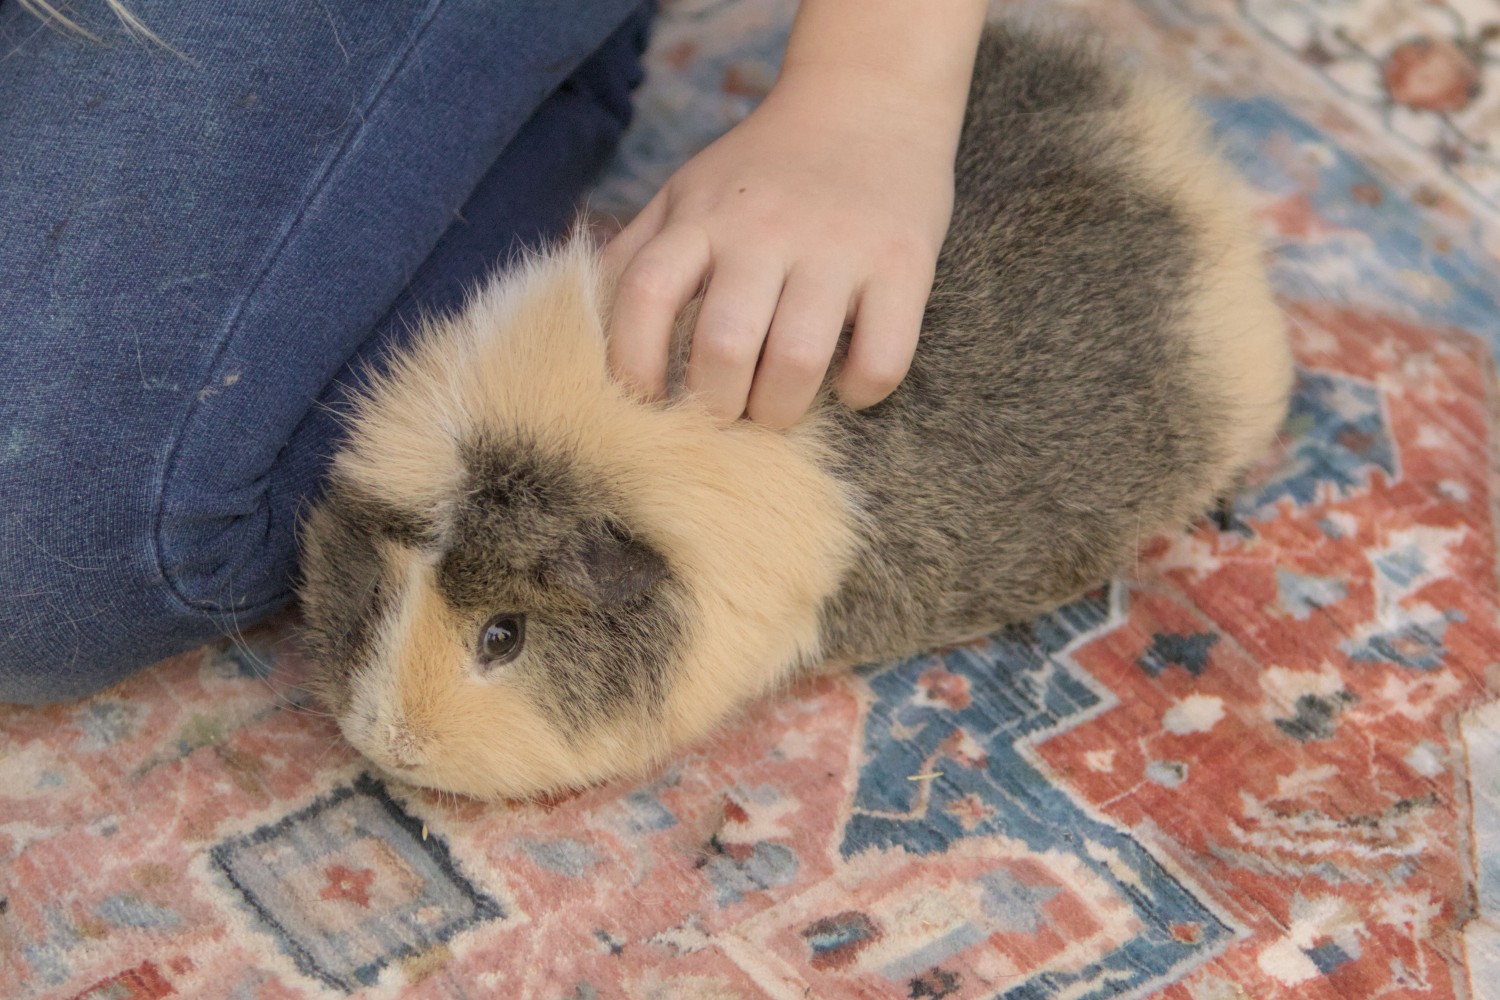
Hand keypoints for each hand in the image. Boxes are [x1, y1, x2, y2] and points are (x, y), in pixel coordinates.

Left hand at [602, 0, 986, 428]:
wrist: (869, 98)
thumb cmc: (765, 166)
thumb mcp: (689, 191)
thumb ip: (638, 250)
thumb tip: (582, 326)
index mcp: (703, 215)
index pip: (645, 295)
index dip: (633, 363)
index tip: (645, 402)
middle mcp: (766, 229)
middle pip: (722, 345)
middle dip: (716, 406)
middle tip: (723, 415)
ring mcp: (839, 247)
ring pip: (797, 362)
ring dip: (780, 411)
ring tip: (776, 410)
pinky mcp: (903, 263)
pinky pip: (880, 359)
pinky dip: (858, 392)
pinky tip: (846, 386)